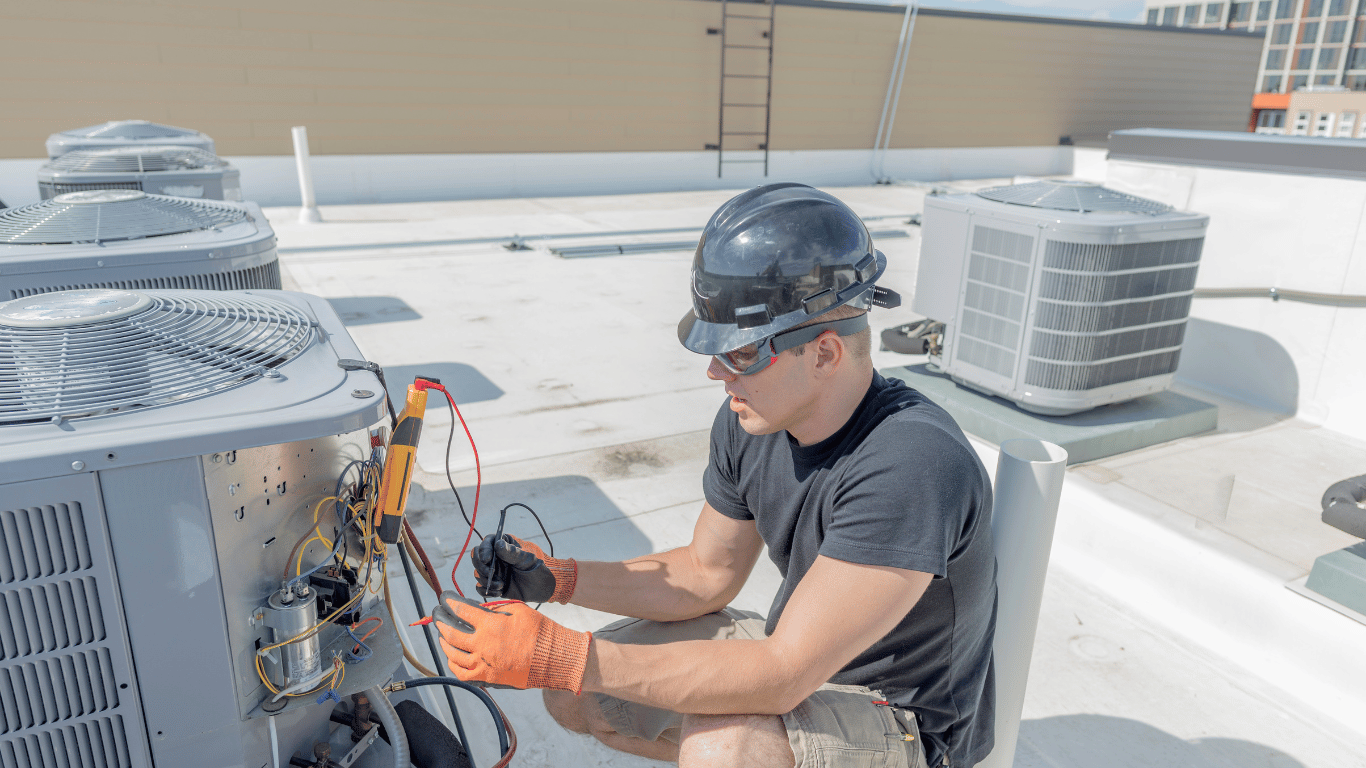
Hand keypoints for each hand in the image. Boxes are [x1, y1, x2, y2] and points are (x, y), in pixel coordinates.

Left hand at [433, 591, 590, 692]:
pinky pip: (462, 673)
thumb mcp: (516, 610)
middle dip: (440, 620)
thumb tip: (476, 610)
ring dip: (445, 642)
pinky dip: (453, 664)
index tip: (444, 597)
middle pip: (451, 632)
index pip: (461, 610)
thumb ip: (493, 610)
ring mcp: (484, 664)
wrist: (553, 657)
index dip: (449, 602)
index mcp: (491, 625)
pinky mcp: (488, 678)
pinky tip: (452, 657)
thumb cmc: (539, 631)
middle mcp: (483, 645)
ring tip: (442, 634)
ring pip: (453, 654)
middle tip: (437, 614)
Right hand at [473, 534, 576, 602]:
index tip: (487, 559)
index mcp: (503, 546)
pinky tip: (500, 591)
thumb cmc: (537, 568)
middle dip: (481, 567)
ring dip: (485, 580)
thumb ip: (512, 553)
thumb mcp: (526, 559)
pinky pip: (480, 587)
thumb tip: (497, 544)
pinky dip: (487, 590)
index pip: (486, 542)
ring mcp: (493, 572)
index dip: (483, 550)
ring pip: (478, 573)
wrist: (544, 588)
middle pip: (476, 558)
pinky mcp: (493, 585)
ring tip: (501, 585)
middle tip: (490, 574)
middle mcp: (495, 558)